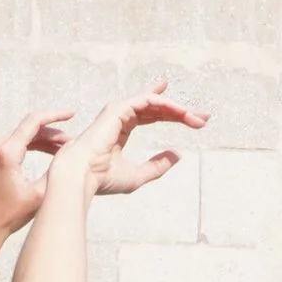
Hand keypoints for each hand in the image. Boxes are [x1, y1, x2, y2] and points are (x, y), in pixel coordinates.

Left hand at [0, 111, 76, 253]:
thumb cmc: (8, 217)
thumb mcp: (39, 194)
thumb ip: (55, 171)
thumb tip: (70, 157)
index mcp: (6, 153)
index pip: (34, 122)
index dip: (55, 115)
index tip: (71, 114)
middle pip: (26, 129)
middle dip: (50, 133)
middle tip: (69, 141)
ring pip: (17, 137)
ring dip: (38, 140)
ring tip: (58, 149)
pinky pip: (6, 146)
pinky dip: (23, 147)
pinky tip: (38, 153)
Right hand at [51, 82, 206, 199]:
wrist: (79, 177)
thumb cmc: (101, 180)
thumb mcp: (137, 176)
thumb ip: (156, 166)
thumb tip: (177, 155)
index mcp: (120, 130)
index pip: (149, 115)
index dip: (171, 114)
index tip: (193, 118)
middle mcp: (119, 117)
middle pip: (155, 108)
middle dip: (180, 111)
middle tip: (202, 118)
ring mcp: (117, 111)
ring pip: (154, 102)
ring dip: (177, 109)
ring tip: (196, 118)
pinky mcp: (118, 109)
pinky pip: (148, 101)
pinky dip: (166, 105)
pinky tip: (182, 113)